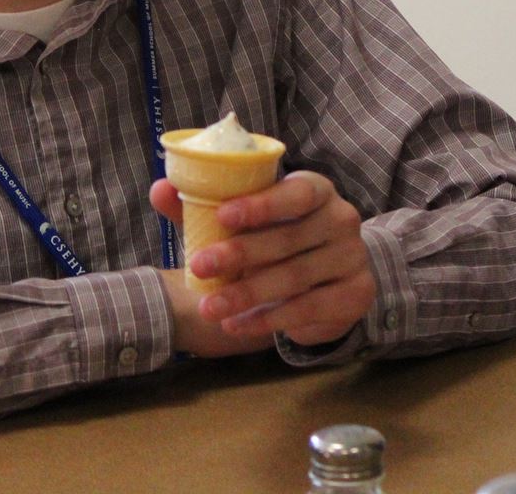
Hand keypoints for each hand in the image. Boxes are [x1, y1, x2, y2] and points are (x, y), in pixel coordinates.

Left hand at [152, 170, 376, 348]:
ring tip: (210, 307)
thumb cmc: (280, 236)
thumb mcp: (248, 218)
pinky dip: (267, 319)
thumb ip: (204, 205)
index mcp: (316, 189)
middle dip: (239, 254)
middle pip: (287, 239)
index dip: (261, 204)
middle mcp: (341, 219)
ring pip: (294, 278)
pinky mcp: (356, 295)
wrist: (332, 275)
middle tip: (198, 267)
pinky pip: (306, 309)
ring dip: (247, 294)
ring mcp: (352, 258)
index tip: (222, 215)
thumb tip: (159, 190)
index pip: (294, 193)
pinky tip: (237, 325)